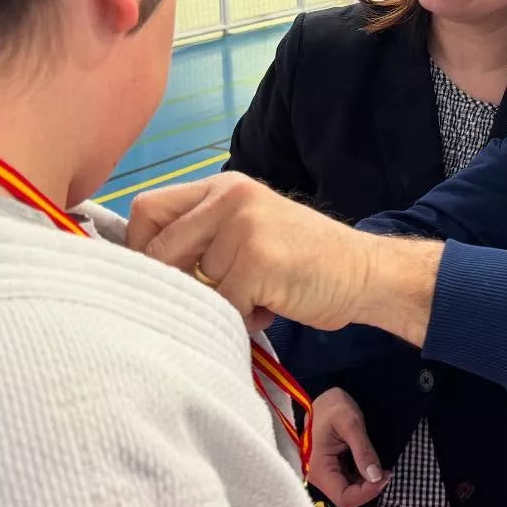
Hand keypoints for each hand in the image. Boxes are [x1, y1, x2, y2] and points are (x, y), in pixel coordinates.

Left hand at [127, 172, 374, 332]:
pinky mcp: (257, 260)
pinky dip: (242, 319)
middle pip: (158, 249)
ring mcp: (244, 226)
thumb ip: (204, 236)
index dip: (141, 251)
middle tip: (214, 298)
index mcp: (222, 187)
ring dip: (219, 305)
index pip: (147, 210)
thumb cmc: (303, 259)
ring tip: (256, 299)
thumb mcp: (249, 229)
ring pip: (191, 285)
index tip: (163, 278)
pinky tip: (270, 308)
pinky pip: (222, 305)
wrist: (365, 272)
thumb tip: (142, 271)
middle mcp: (229, 198)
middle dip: (176, 286)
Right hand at [309, 389, 389, 506]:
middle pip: (346, 497)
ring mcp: (325, 472)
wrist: (323, 395)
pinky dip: (362, 478)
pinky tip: (372, 466)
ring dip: (367, 484)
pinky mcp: (331, 467)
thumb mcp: (351, 423)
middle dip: (369, 489)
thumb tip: (376, 477)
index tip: (385, 476)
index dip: (366, 493)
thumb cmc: (333, 406)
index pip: (344, 496)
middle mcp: (319, 475)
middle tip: (387, 472)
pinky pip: (348, 481)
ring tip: (382, 469)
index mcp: (319, 468)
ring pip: (348, 491)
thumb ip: (363, 451)